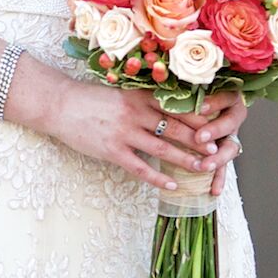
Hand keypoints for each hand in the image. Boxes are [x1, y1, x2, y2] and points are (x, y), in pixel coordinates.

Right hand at [44, 77, 244, 194]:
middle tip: (218, 150)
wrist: (59, 105)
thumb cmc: (90, 98)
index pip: (177, 106)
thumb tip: (167, 107)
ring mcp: (124, 133)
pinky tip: (171, 185)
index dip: (199, 116)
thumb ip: (143, 100)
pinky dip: (157, 177)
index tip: (217, 122)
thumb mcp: (120, 92)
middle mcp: (136, 113)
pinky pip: (140, 167)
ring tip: (203, 168)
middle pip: (176, 127)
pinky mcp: (112, 151)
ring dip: (185, 159)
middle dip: (199, 140)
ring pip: (163, 148)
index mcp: (140, 96)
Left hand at [194, 87, 246, 195]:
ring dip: (218, 158)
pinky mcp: (224, 152)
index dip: (214, 103)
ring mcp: (231, 136)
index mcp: (228, 96)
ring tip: (205, 166)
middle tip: (200, 138)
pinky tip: (213, 190)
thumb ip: (189, 91)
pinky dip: (218, 178)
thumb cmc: (193, 96)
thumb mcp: (192, 90)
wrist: (203, 107)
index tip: (201, 108)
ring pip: (230, 147)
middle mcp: (233, 116)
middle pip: (229, 123)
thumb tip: (170, 85)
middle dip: (215, 131)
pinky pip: (224, 166)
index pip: (225, 98)